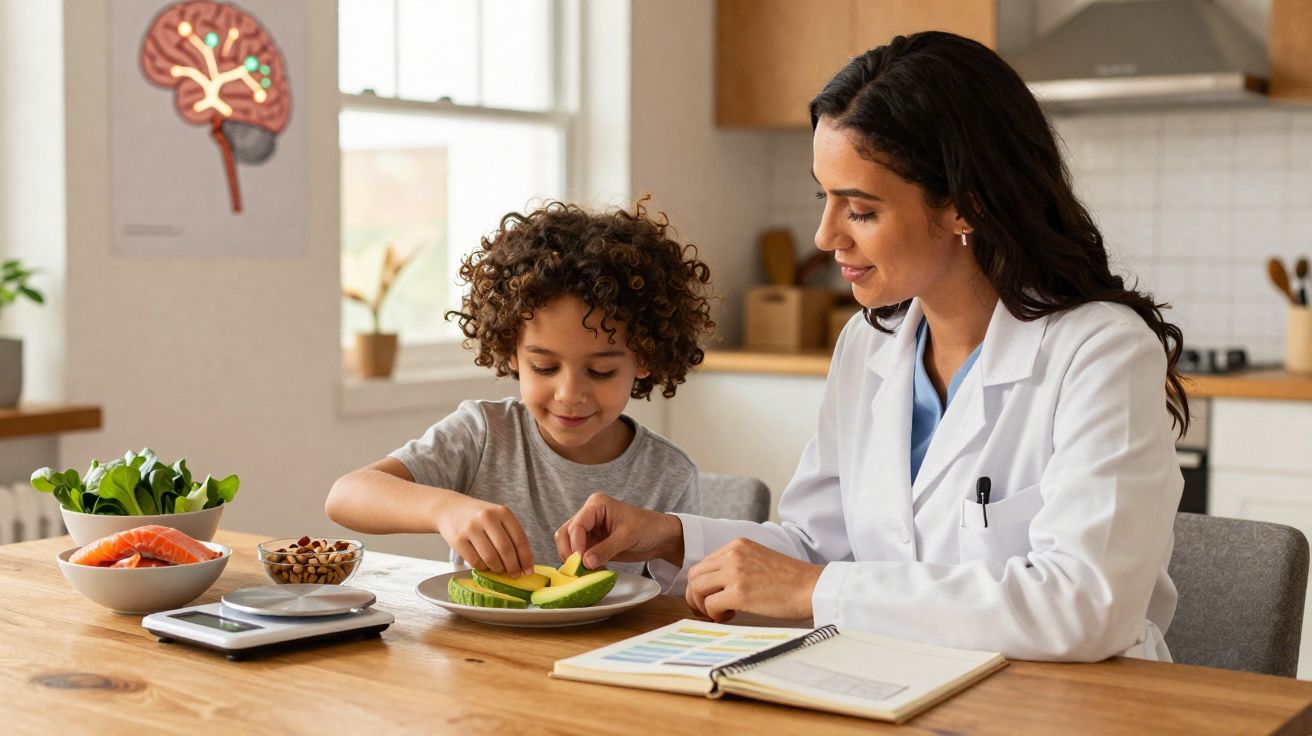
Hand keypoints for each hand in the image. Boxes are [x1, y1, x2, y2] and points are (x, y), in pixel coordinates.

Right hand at [435, 495, 533, 576]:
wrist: (449, 508)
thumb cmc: (478, 517)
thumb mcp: (497, 517)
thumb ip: (510, 535)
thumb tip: (523, 563)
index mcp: (502, 512)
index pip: (520, 539)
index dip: (526, 558)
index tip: (529, 571)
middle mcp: (487, 517)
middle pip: (506, 549)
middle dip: (513, 567)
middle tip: (515, 575)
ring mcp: (471, 528)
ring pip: (491, 557)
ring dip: (498, 568)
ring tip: (499, 569)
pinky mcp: (457, 539)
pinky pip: (475, 561)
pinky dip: (483, 567)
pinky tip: (485, 565)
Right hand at [554, 493, 683, 568]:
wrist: (660, 537)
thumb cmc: (648, 528)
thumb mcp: (627, 537)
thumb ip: (605, 549)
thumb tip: (585, 563)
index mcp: (596, 505)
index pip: (577, 525)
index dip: (576, 545)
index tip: (581, 562)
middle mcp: (589, 515)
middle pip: (565, 533)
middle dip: (569, 552)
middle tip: (577, 570)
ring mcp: (589, 529)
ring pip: (568, 544)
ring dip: (573, 560)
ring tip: (585, 573)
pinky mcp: (592, 543)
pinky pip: (579, 554)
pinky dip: (581, 565)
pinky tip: (592, 572)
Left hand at [685, 539, 823, 622]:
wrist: (812, 587)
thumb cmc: (790, 580)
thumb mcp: (759, 560)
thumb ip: (736, 565)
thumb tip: (714, 585)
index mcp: (738, 545)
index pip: (703, 564)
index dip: (701, 585)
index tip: (709, 598)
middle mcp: (733, 555)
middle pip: (694, 576)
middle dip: (695, 597)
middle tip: (707, 611)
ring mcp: (735, 573)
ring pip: (697, 590)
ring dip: (703, 606)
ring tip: (719, 614)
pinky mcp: (739, 593)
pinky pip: (710, 605)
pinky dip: (715, 615)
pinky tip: (730, 616)